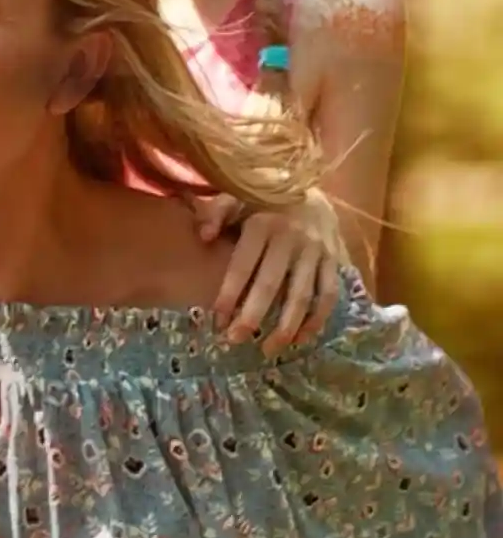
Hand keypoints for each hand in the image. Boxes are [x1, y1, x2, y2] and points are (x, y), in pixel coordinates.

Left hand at [212, 194, 344, 351]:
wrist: (311, 188)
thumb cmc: (262, 199)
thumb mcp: (235, 196)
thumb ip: (216, 213)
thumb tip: (202, 236)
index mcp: (262, 224)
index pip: (242, 265)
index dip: (229, 294)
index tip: (217, 320)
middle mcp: (291, 238)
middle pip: (271, 285)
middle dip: (253, 316)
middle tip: (235, 341)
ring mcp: (316, 251)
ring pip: (303, 295)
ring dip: (286, 326)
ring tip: (268, 349)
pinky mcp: (335, 260)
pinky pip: (328, 295)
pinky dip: (317, 319)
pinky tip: (302, 339)